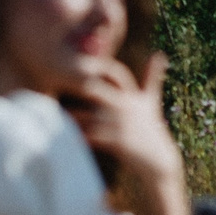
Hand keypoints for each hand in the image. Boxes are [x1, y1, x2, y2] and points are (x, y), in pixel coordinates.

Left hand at [63, 54, 183, 186]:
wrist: (159, 160)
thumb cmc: (151, 127)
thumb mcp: (150, 101)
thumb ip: (152, 77)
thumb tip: (159, 54)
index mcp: (130, 95)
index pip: (112, 73)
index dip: (94, 67)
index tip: (75, 62)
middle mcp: (125, 106)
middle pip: (94, 90)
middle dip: (76, 88)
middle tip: (56, 84)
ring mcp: (121, 124)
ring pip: (89, 116)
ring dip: (74, 115)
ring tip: (57, 113)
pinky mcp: (119, 142)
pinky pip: (94, 137)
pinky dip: (81, 135)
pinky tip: (69, 134)